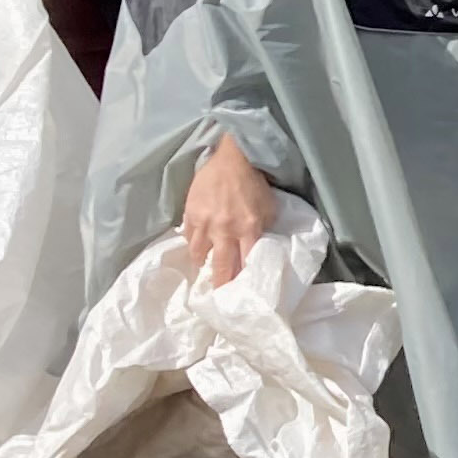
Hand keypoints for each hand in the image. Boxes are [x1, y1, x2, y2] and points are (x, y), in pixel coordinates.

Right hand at [181, 131, 280, 286]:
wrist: (232, 158)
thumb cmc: (254, 183)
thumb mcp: (269, 208)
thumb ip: (262, 229)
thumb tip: (257, 248)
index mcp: (248, 228)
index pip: (245, 263)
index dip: (242, 281)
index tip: (240, 296)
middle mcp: (225, 230)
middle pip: (221, 266)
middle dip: (220, 284)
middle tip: (218, 298)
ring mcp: (204, 223)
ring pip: (198, 254)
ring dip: (202, 265)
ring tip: (203, 272)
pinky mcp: (190, 213)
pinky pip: (188, 236)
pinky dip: (192, 244)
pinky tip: (195, 249)